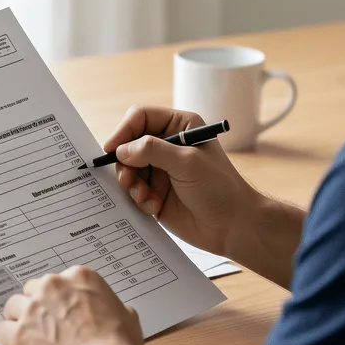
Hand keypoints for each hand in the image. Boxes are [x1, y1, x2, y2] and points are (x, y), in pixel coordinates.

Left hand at [0, 266, 143, 344]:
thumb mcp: (128, 317)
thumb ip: (115, 307)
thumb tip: (118, 311)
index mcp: (79, 277)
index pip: (58, 280)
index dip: (58, 297)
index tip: (60, 309)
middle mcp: (52, 286)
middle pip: (31, 289)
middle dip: (36, 305)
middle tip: (44, 323)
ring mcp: (33, 308)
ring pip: (13, 306)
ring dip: (18, 319)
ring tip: (27, 334)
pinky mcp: (19, 333)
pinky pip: (2, 330)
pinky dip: (7, 338)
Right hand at [106, 106, 259, 257]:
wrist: (232, 226)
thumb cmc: (219, 189)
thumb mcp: (187, 163)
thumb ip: (153, 150)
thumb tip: (122, 150)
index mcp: (179, 126)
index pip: (140, 118)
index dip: (124, 131)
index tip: (111, 150)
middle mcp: (167, 144)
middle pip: (128, 144)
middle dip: (125, 164)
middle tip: (127, 181)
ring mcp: (159, 169)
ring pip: (127, 169)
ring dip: (132, 185)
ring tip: (146, 198)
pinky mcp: (154, 191)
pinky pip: (132, 190)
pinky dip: (139, 199)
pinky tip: (155, 207)